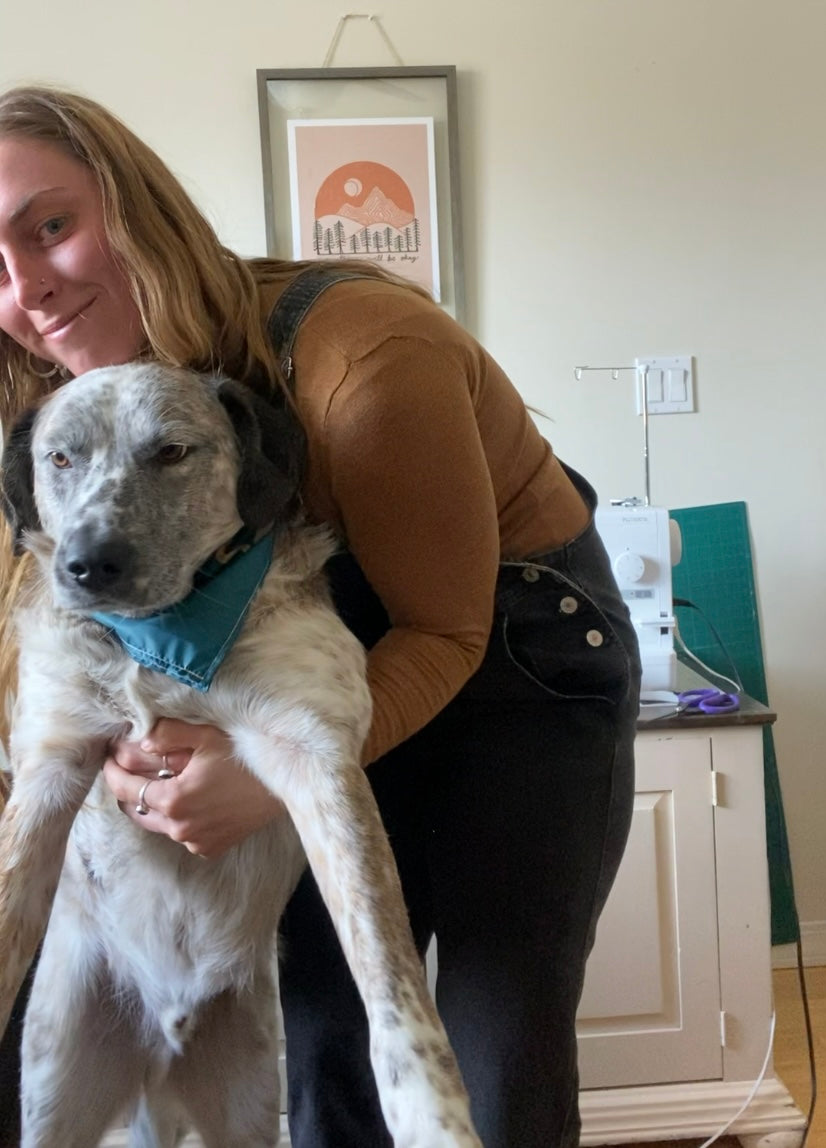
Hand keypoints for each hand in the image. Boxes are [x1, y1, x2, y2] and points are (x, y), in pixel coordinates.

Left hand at [102, 718, 285, 857]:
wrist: (285, 785)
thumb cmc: (247, 757)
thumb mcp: (207, 736)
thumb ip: (169, 734)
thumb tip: (141, 740)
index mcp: (173, 800)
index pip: (125, 788)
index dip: (112, 771)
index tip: (108, 757)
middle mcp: (179, 827)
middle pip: (135, 810)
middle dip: (126, 788)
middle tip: (126, 768)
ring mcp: (195, 841)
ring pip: (156, 823)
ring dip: (150, 804)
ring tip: (154, 782)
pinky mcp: (210, 847)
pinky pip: (180, 834)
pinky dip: (176, 818)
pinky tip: (187, 800)